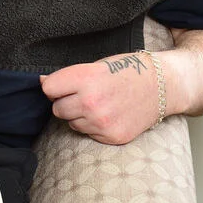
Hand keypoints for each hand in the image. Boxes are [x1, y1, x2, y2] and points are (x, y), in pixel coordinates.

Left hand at [39, 51, 160, 144]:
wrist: (162, 85)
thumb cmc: (126, 71)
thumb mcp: (95, 65)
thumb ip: (67, 76)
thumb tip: (41, 82)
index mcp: (85, 78)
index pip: (48, 89)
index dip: (55, 87)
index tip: (65, 85)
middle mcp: (91, 102)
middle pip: (57, 109)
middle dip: (66, 102)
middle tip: (85, 95)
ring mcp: (102, 122)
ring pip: (71, 123)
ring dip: (79, 116)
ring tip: (100, 104)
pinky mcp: (112, 136)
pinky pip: (88, 134)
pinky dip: (94, 126)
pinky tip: (110, 114)